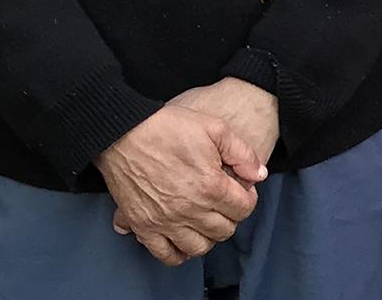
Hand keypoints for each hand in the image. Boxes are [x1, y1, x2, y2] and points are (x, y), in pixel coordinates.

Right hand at [96, 105, 264, 264]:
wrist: (123, 131)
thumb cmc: (168, 127)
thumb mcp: (215, 127)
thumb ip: (242, 153)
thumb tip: (259, 174)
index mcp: (210, 186)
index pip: (243, 209)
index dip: (248, 198)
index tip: (241, 190)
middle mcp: (189, 209)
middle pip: (224, 230)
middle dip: (230, 216)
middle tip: (224, 202)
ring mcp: (164, 221)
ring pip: (199, 247)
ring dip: (208, 236)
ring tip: (205, 220)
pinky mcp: (143, 226)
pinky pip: (166, 254)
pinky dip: (178, 252)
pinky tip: (182, 237)